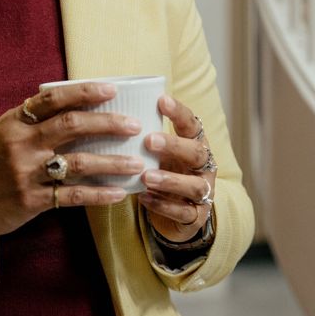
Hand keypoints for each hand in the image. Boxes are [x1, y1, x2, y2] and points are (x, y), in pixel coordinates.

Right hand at [0, 82, 143, 236]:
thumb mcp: (5, 132)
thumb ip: (34, 121)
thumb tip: (78, 106)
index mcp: (16, 121)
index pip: (53, 99)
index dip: (84, 92)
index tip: (111, 89)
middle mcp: (22, 143)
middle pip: (72, 126)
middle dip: (108, 123)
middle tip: (134, 125)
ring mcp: (27, 172)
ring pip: (78, 163)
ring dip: (112, 163)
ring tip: (137, 164)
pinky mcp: (32, 200)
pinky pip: (72, 195)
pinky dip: (98, 194)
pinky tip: (118, 194)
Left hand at [139, 95, 216, 242]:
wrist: (182, 210)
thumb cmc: (165, 169)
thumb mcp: (160, 151)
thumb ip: (146, 134)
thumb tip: (110, 109)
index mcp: (195, 144)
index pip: (192, 124)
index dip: (179, 112)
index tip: (161, 100)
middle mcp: (204, 166)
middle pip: (196, 152)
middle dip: (173, 146)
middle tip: (149, 140)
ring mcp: (203, 191)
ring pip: (194, 185)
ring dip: (170, 180)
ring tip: (145, 176)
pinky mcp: (196, 216)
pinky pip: (183, 212)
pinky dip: (164, 206)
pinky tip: (145, 198)